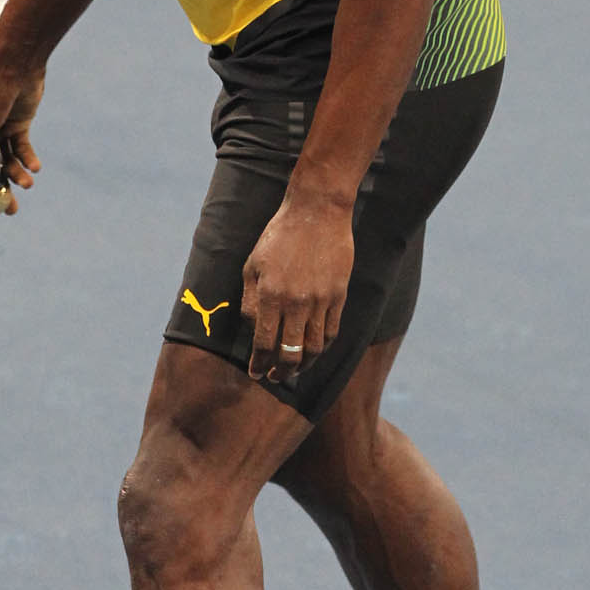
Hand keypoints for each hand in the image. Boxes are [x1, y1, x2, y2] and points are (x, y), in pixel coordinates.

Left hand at [242, 189, 354, 386]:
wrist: (317, 212)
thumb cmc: (278, 236)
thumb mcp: (252, 265)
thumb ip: (250, 301)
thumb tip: (253, 331)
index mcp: (270, 295)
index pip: (264, 344)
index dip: (258, 364)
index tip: (255, 373)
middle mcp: (296, 302)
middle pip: (290, 354)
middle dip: (280, 372)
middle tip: (274, 377)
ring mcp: (321, 301)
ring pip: (314, 349)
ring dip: (302, 365)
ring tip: (293, 369)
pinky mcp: (339, 296)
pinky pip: (331, 332)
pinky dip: (322, 347)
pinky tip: (313, 350)